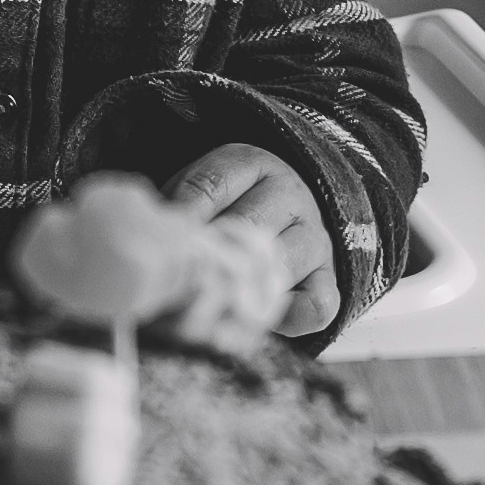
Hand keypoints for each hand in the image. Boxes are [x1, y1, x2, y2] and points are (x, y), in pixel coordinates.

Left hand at [166, 142, 340, 339]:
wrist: (289, 213)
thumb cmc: (227, 206)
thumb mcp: (201, 193)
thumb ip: (179, 207)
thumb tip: (156, 239)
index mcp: (253, 165)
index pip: (212, 185)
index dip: (181, 215)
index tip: (161, 240)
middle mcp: (290, 196)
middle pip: (246, 227)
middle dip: (208, 258)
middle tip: (179, 280)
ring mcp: (314, 239)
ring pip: (280, 267)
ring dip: (243, 289)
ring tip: (209, 305)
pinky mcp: (328, 279)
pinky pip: (316, 305)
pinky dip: (288, 319)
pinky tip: (258, 320)